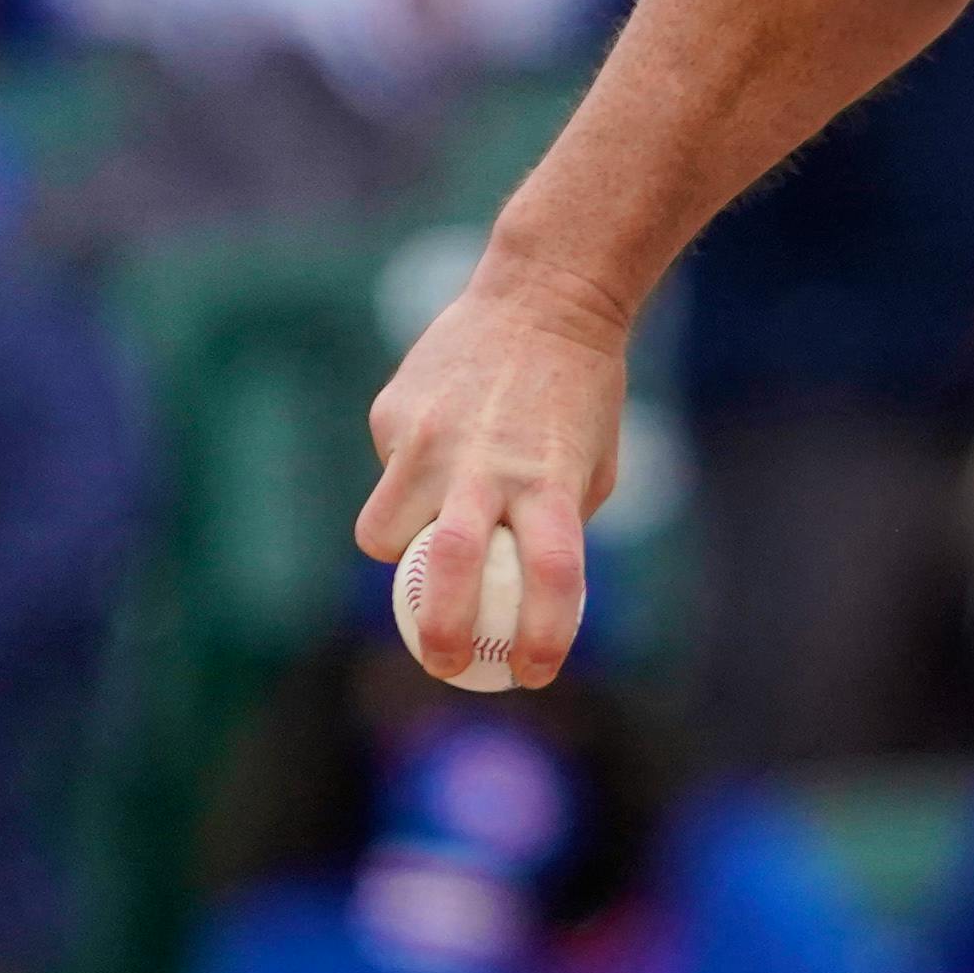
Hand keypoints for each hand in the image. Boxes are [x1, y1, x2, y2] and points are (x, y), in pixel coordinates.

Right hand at [352, 250, 629, 686]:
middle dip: (442, 631)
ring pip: (387, 534)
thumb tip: (513, 595)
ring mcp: (432, 440)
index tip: (532, 674)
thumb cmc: (576, 397)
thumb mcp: (586, 465)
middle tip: (445, 662)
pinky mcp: (392, 415)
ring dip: (402, 553)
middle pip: (452, 570)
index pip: (553, 577)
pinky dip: (406, 480)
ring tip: (427, 535)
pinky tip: (440, 438)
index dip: (542, 635)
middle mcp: (490, 466)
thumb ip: (550, 526)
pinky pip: (388, 476)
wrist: (542, 298)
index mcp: (554, 483)